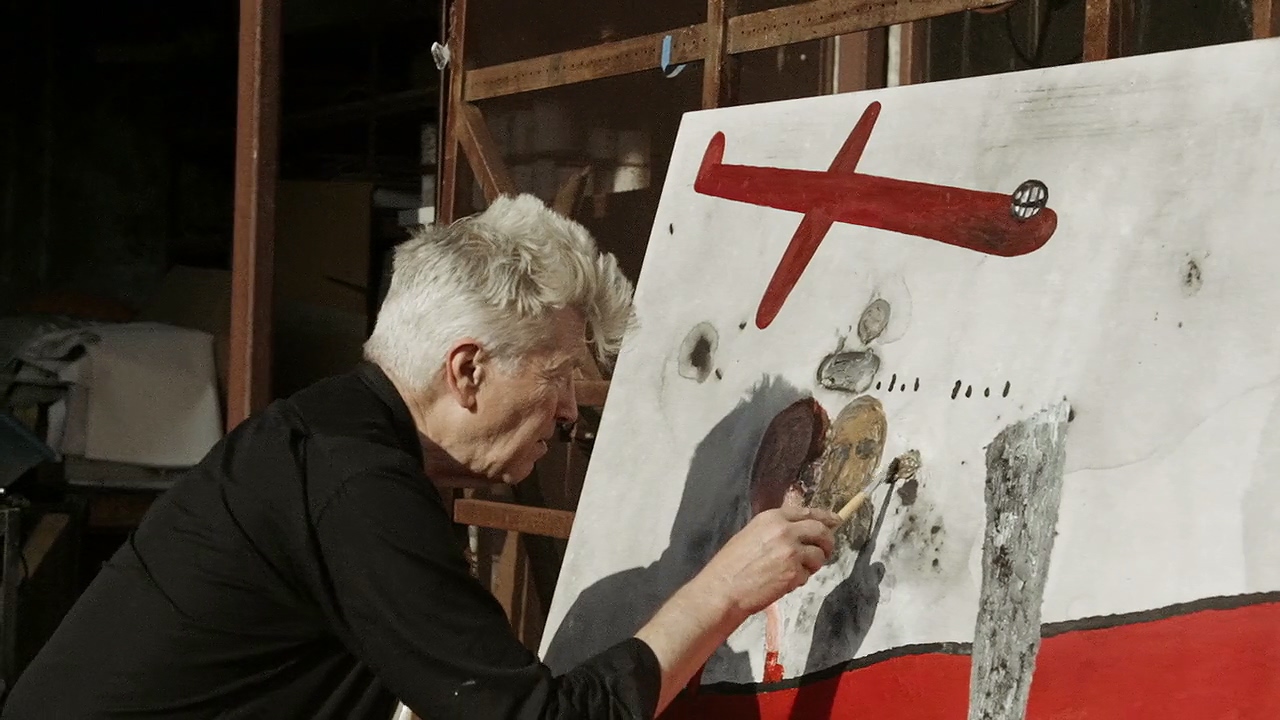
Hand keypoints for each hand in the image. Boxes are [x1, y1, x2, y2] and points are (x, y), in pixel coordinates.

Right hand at [694, 505, 839, 618]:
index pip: (808, 512)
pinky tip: (785, 582)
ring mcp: (791, 551)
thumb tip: (801, 530)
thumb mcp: (752, 534)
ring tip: (795, 571)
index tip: (835, 521)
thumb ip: (777, 529)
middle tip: (825, 551)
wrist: (723, 589)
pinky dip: (801, 579)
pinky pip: (809, 574)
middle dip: (828, 541)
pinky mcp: (794, 572)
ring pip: (819, 554)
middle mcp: (785, 530)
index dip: (825, 517)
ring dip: (813, 564)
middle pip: (821, 530)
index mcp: (772, 518)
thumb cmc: (731, 565)